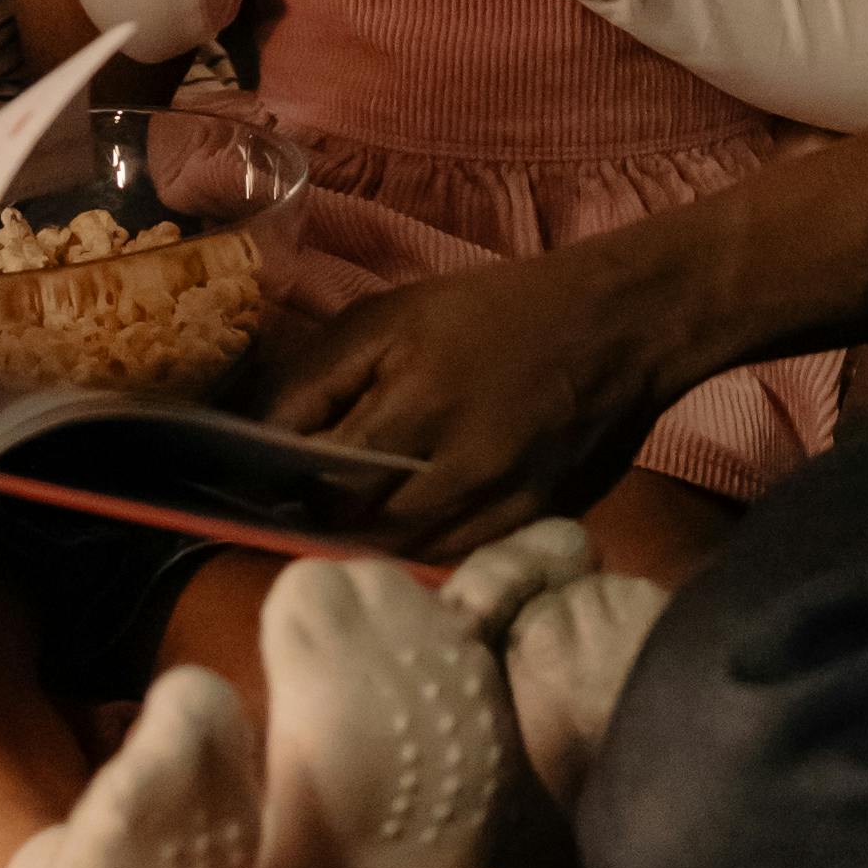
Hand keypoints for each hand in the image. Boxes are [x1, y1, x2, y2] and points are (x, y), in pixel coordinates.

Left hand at [263, 234, 689, 551]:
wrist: (618, 324)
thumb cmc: (492, 310)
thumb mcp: (391, 316)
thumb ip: (320, 379)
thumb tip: (259, 435)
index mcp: (416, 407)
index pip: (321, 479)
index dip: (277, 490)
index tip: (250, 487)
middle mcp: (459, 470)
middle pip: (361, 530)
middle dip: (317, 522)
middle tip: (288, 509)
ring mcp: (502, 508)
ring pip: (407, 555)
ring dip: (366, 543)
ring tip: (338, 521)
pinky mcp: (534, 526)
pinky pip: (457, 557)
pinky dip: (421, 548)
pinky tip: (402, 528)